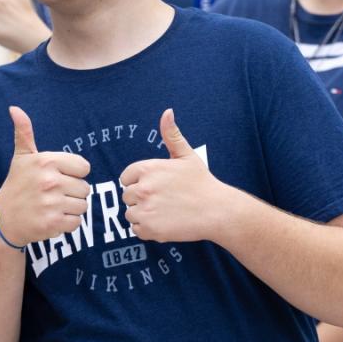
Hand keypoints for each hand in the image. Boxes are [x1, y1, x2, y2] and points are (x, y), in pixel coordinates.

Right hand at [0, 107, 90, 245]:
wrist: (3, 220)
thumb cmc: (16, 185)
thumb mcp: (21, 157)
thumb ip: (24, 132)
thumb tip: (14, 108)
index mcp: (46, 162)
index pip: (84, 167)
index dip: (74, 174)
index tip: (58, 177)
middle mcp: (50, 181)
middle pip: (85, 188)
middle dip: (72, 192)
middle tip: (53, 194)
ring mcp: (51, 204)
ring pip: (82, 206)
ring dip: (71, 208)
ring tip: (52, 206)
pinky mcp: (53, 223)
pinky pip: (76, 222)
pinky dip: (67, 223)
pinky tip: (52, 218)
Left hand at [121, 110, 228, 242]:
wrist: (217, 211)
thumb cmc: (202, 182)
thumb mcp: (186, 155)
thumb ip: (172, 135)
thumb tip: (167, 112)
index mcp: (147, 169)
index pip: (126, 178)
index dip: (140, 182)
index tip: (156, 186)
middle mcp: (142, 189)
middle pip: (127, 196)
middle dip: (141, 198)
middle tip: (164, 200)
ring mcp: (144, 210)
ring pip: (130, 213)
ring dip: (143, 214)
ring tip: (165, 211)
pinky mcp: (149, 229)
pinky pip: (136, 230)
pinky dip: (147, 229)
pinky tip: (165, 223)